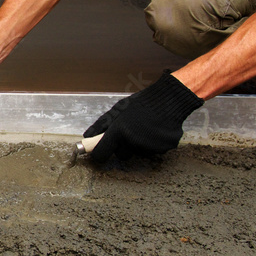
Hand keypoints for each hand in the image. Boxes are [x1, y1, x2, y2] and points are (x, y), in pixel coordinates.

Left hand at [84, 71, 203, 161]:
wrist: (169, 99)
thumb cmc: (140, 104)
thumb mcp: (117, 111)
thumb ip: (101, 126)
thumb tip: (86, 138)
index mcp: (119, 131)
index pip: (101, 154)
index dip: (99, 155)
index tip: (100, 153)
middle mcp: (133, 141)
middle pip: (121, 156)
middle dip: (123, 148)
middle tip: (130, 132)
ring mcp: (149, 146)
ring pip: (138, 153)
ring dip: (140, 145)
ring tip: (146, 128)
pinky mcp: (164, 149)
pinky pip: (154, 152)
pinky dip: (154, 144)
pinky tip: (157, 131)